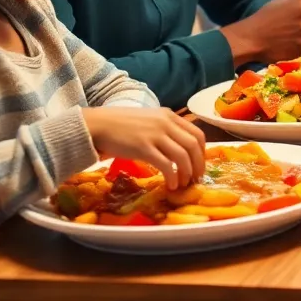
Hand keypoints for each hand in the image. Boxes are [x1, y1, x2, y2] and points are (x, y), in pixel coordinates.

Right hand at [82, 107, 205, 189]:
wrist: (97, 125)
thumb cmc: (121, 125)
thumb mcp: (150, 120)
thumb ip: (165, 129)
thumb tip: (179, 148)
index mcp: (169, 116)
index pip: (197, 133)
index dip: (202, 152)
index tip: (199, 164)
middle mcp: (166, 123)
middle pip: (194, 145)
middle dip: (198, 164)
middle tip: (196, 178)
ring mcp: (155, 135)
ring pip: (182, 156)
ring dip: (187, 173)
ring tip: (183, 183)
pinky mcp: (143, 148)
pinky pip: (165, 165)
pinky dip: (172, 177)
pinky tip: (171, 184)